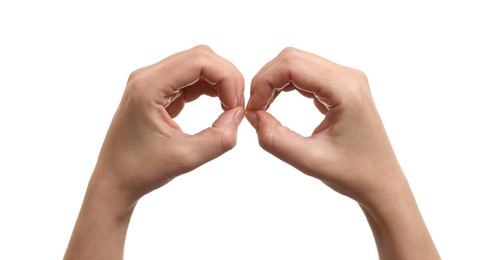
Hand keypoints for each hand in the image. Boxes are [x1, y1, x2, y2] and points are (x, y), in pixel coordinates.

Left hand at [64, 45, 244, 259]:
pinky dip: (208, 88)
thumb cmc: (141, 171)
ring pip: (196, 64)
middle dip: (226, 77)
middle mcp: (147, 77)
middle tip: (236, 107)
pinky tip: (219, 105)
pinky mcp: (156, 90)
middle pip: (200, 57)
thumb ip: (219, 138)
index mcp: (148, 87)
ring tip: (229, 108)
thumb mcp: (186, 159)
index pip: (199, 61)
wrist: (114, 180)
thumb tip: (239, 115)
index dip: (227, 78)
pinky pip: (189, 77)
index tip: (236, 107)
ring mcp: (150, 81)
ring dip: (219, 82)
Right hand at [246, 47, 439, 258]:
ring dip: (274, 81)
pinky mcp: (342, 87)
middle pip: (293, 58)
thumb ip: (275, 140)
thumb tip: (252, 116)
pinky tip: (276, 104)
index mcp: (346, 90)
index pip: (292, 65)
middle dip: (266, 79)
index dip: (264, 83)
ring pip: (298, 63)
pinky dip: (286, 85)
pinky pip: (307, 74)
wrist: (382, 183)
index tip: (252, 110)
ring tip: (262, 108)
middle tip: (254, 109)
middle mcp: (348, 77)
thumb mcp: (310, 161)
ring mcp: (347, 80)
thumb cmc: (353, 174)